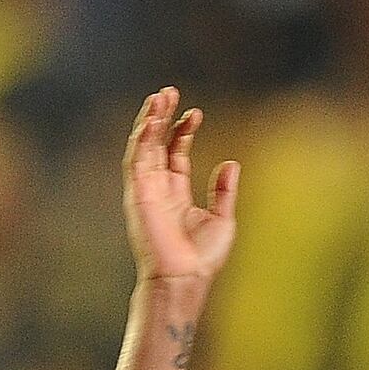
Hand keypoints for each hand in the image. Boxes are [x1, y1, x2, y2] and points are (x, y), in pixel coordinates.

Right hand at [123, 87, 239, 282]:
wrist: (184, 277)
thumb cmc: (202, 258)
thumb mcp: (222, 219)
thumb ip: (224, 191)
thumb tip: (232, 163)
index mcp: (176, 194)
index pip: (175, 153)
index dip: (183, 131)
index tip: (196, 113)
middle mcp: (158, 189)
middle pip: (156, 144)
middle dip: (162, 117)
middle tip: (169, 92)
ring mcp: (145, 190)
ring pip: (143, 147)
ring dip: (149, 121)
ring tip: (159, 97)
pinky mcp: (137, 193)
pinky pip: (136, 159)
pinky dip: (142, 137)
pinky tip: (152, 118)